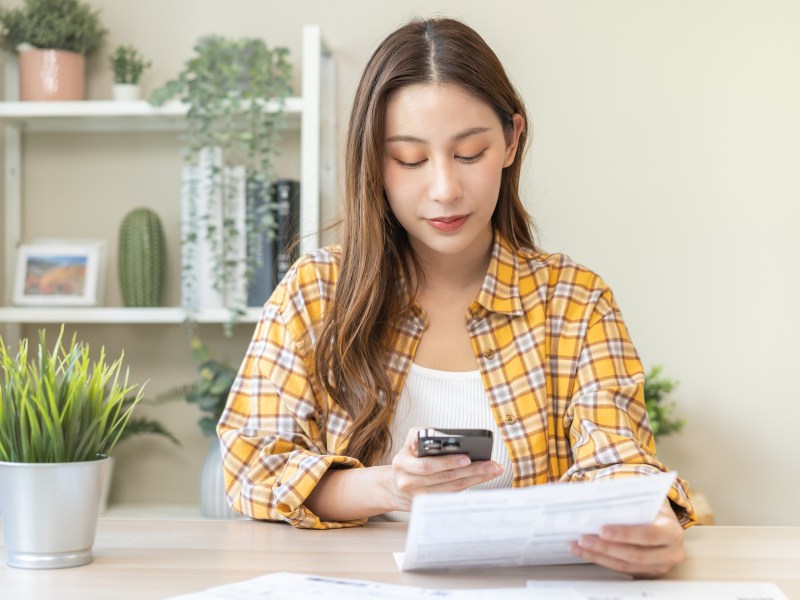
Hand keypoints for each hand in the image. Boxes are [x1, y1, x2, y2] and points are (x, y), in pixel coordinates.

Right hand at [383, 428, 502, 511]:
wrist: (392, 486)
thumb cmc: (408, 457)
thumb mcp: (411, 441)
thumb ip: (424, 434)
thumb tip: (446, 436)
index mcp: (402, 463)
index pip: (427, 465)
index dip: (448, 462)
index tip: (467, 458)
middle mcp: (408, 482)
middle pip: (445, 478)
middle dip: (471, 471)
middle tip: (491, 465)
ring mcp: (417, 498)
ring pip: (451, 489)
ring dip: (475, 480)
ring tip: (493, 470)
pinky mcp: (428, 507)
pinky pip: (451, 496)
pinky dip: (468, 486)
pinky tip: (482, 479)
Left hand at [570, 498, 684, 576]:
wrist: (663, 522)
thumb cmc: (652, 508)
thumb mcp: (647, 501)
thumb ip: (629, 502)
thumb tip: (597, 500)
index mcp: (672, 532)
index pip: (648, 535)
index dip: (625, 534)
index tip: (602, 530)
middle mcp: (670, 554)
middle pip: (634, 554)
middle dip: (605, 547)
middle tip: (583, 538)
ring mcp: (659, 567)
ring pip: (624, 565)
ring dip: (598, 555)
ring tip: (577, 545)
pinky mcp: (646, 573)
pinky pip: (620, 569)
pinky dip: (600, 560)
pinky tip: (585, 552)